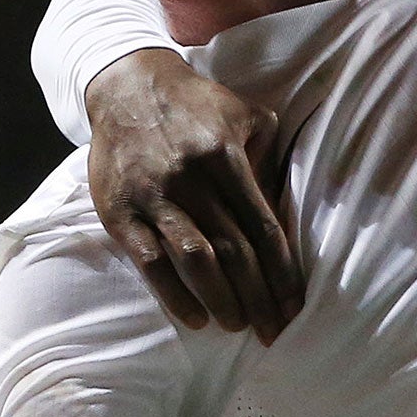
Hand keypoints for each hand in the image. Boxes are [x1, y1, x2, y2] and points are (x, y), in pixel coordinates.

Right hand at [86, 48, 303, 342]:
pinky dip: (174, 295)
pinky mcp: (120, 212)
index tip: (296, 305)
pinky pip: (150, 262)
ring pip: (195, 259)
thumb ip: (268, 159)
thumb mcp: (243, 115)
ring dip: (221, 299)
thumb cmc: (194, 104)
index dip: (283, 272)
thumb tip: (284, 215)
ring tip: (238, 326)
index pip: (263, 226)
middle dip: (258, 297)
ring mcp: (154, 197)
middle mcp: (191, 178)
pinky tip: (195, 318)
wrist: (126, 85)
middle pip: (234, 250)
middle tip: (273, 331)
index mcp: (225, 156)